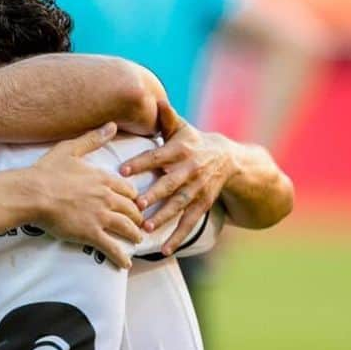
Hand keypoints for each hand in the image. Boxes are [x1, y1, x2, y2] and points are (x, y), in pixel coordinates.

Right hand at [28, 123, 145, 269]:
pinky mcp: (91, 234)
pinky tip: (125, 264)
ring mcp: (100, 217)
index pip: (129, 190)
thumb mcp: (70, 149)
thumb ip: (93, 139)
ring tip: (136, 241)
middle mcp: (107, 198)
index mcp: (103, 179)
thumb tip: (111, 125)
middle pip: (132, 210)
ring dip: (134, 236)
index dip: (133, 198)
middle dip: (138, 218)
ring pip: (127, 228)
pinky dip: (121, 257)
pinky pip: (112, 248)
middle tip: (139, 224)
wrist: (32, 194)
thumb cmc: (46, 171)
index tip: (133, 203)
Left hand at [120, 103, 236, 254]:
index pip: (157, 156)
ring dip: (163, 217)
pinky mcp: (202, 205)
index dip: (140, 163)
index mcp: (180, 151)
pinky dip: (178, 237)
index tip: (121, 170)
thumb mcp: (181, 128)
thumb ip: (165, 118)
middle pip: (169, 183)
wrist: (229, 160)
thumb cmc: (193, 142)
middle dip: (153, 194)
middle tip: (134, 203)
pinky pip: (189, 223)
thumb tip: (153, 100)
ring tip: (145, 227)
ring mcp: (197, 189)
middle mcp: (190, 170)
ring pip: (179, 205)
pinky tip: (164, 249)